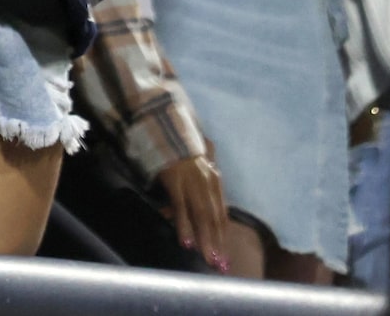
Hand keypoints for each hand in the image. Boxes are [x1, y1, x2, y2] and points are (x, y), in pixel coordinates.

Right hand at [155, 154, 232, 268]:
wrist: (163, 123)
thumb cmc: (178, 147)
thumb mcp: (195, 167)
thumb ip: (198, 186)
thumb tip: (194, 210)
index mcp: (214, 180)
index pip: (221, 214)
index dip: (223, 237)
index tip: (225, 257)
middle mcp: (207, 182)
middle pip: (214, 219)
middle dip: (218, 244)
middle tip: (220, 266)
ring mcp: (191, 181)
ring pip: (202, 216)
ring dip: (206, 240)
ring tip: (208, 259)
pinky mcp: (174, 179)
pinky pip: (180, 207)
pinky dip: (183, 225)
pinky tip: (185, 242)